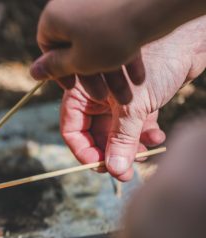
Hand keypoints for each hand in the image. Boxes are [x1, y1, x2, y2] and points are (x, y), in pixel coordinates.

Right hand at [31, 0, 146, 103]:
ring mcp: (97, 3)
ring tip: (128, 94)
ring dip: (112, 70)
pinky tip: (138, 76)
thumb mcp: (80, 60)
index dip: (61, 71)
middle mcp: (72, 5)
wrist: (155, 3)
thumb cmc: (112, 34)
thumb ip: (56, 68)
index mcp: (54, 17)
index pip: (49, 48)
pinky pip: (117, 31)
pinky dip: (125, 52)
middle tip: (105, 98)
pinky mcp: (120, 4)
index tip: (74, 86)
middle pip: (77, 47)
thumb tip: (33, 72)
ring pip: (100, 43)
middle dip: (93, 76)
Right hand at [60, 20, 205, 180]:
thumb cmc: (155, 61)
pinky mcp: (138, 103)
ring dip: (130, 149)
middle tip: (125, 172)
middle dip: (111, 154)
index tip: (100, 167)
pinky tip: (158, 137)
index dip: (83, 151)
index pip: (72, 130)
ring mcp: (117, 101)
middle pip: (95, 137)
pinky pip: (135, 128)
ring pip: (117, 135)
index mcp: (83, 92)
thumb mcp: (133, 106)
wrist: (189, 41)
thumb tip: (113, 171)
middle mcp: (97, 97)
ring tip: (145, 155)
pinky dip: (145, 136)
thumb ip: (121, 140)